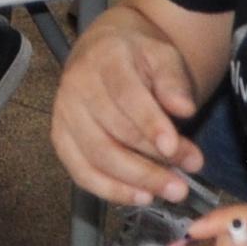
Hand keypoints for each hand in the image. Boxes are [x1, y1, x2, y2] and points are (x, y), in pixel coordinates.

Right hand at [48, 10, 205, 204]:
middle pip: (113, 132)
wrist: (106, 49)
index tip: (174, 148)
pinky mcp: (60, 137)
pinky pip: (81, 171)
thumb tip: (185, 109)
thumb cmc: (138, 57)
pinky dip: (110, 190)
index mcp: (105, 57)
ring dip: (135, 181)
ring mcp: (64, 112)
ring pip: (97, 156)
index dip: (150, 124)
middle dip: (151, 162)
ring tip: (169, 191)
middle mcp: (77, 85)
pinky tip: (139, 196)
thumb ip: (174, 81)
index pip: (126, 95)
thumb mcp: (163, 55)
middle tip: (185, 182)